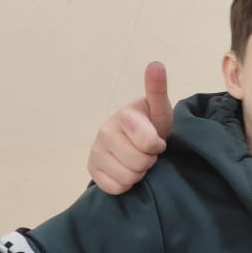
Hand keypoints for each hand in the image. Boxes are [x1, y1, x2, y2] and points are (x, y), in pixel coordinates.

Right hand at [87, 62, 174, 194]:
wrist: (135, 142)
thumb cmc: (150, 126)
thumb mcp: (159, 109)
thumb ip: (157, 90)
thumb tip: (156, 64)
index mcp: (123, 115)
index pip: (149, 144)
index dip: (158, 146)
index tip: (156, 140)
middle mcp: (104, 131)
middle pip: (139, 163)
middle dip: (148, 161)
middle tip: (147, 153)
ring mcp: (96, 151)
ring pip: (128, 178)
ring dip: (138, 174)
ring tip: (137, 161)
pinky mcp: (92, 170)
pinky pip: (115, 188)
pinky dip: (125, 185)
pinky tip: (125, 171)